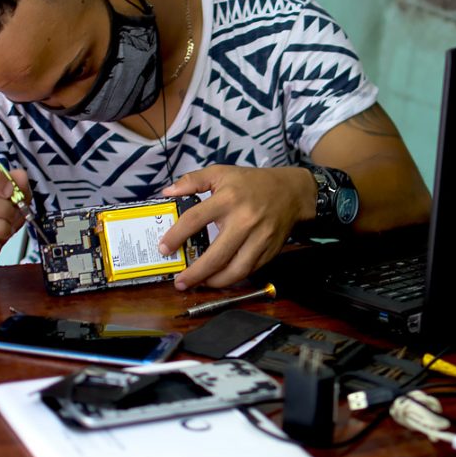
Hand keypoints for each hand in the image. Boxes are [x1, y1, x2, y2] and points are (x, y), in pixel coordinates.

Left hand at [158, 165, 315, 288]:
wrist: (291, 192)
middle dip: (195, 273)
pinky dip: (232, 279)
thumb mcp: (221, 173)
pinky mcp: (269, 251)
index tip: (164, 248)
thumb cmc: (252, 183)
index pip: (195, 219)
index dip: (176, 236)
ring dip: (214, 282)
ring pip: (235, 270)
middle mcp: (244, 220)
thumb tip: (168, 193)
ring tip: (198, 284)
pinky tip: (219, 279)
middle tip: (180, 282)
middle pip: (216, 255)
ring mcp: (259, 238)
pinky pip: (249, 271)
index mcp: (228, 199)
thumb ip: (192, 181)